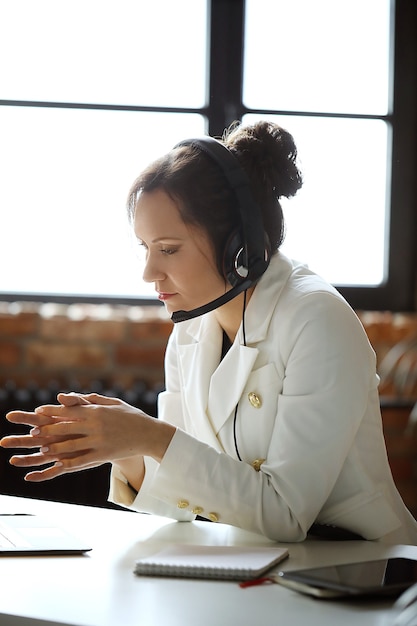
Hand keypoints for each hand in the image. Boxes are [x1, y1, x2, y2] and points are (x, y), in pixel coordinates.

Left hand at [0, 392, 174, 481]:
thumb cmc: (129, 416)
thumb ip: (88, 399)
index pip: (69, 411)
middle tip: (30, 432)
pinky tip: (53, 466)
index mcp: (95, 411)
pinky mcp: (103, 455)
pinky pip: (80, 461)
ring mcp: (98, 441)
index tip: (36, 413)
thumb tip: (65, 397)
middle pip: (65, 428)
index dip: (51, 413)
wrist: (149, 434)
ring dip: (51, 448)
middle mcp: (95, 425)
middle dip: (44, 430)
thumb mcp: (111, 402)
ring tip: (36, 450)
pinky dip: (65, 464)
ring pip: (69, 445)